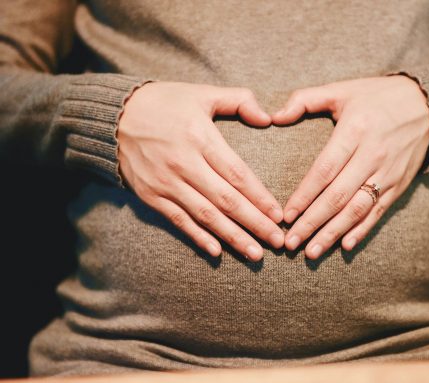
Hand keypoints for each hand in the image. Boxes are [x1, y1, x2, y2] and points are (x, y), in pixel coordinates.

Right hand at [117, 82, 283, 261]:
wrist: (114, 116)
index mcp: (200, 137)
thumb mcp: (202, 93)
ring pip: (206, 216)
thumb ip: (238, 100)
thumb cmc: (164, 103)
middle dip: (255, 223)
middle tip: (278, 242)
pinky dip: (198, 237)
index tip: (279, 216)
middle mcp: (184, 163)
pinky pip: (178, 221)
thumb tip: (267, 118)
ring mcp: (166, 183)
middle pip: (226, 200)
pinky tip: (217, 252)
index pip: (237, 174)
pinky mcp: (151, 196)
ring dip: (233, 237)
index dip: (260, 197)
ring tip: (256, 254)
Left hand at [272, 75, 428, 258]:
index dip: (304, 195)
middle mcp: (372, 155)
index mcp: (354, 131)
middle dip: (312, 222)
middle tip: (291, 243)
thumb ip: (305, 100)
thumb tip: (273, 117)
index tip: (286, 215)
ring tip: (311, 252)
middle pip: (338, 196)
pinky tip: (345, 246)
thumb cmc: (376, 97)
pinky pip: (379, 211)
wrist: (428, 104)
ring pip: (357, 209)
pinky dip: (362, 230)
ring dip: (333, 233)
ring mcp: (388, 173)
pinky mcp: (399, 184)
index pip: (324, 170)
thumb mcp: (341, 89)